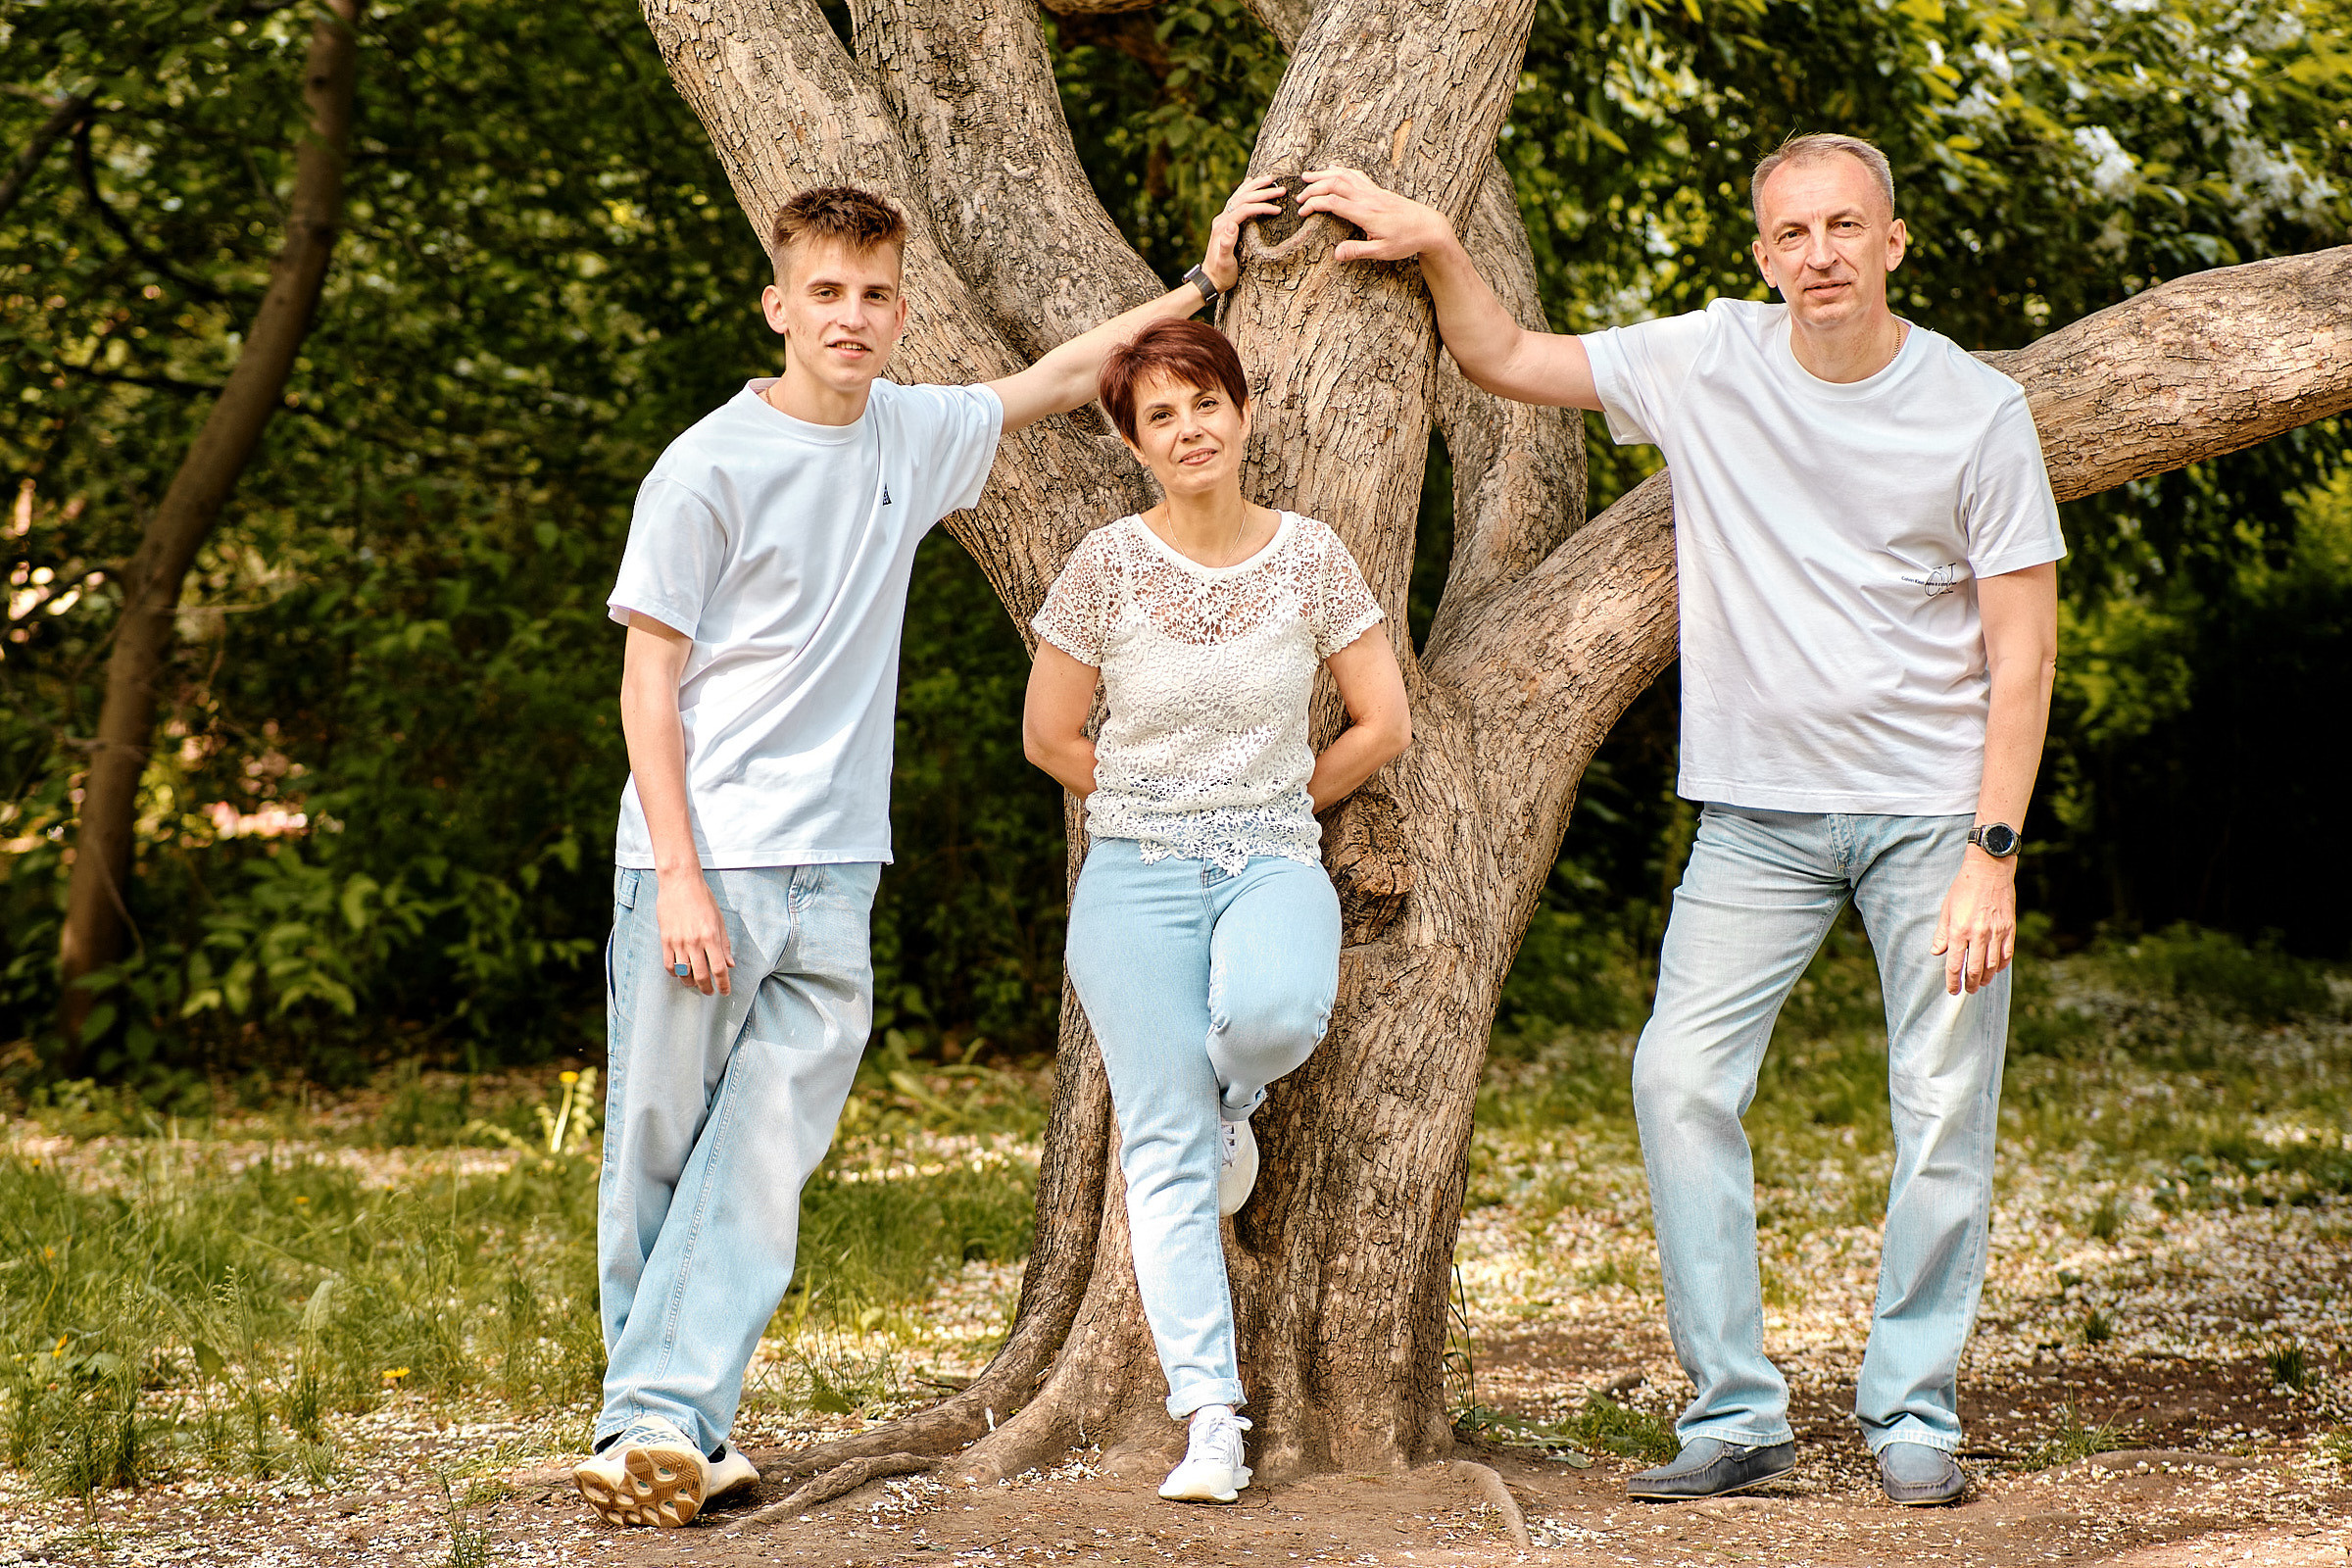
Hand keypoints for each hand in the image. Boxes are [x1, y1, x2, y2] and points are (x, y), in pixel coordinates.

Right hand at [656, 867, 734, 995]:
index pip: (719, 969)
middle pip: (701, 976)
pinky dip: (675, 973)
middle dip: (707, 988)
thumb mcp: (719, 919)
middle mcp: (694, 942)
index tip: (724, 992)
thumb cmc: (703, 898)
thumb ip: (724, 944)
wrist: (680, 883)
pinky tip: (680, 973)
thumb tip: (730, 964)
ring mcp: (678, 942)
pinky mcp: (665, 939)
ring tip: (695, 983)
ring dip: (691, 983)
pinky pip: (669, 964)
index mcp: (711, 937)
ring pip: (683, 973)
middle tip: (710, 992)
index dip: (723, 984)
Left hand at [1202, 176, 1287, 292]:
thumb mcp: (1224, 262)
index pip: (1244, 209)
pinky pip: (1236, 201)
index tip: (1278, 210)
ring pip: (1240, 195)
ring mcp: (1223, 219)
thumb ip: (1226, 244)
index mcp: (1223, 227)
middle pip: (1243, 198)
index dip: (1262, 207)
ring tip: (1270, 178)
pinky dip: (1245, 189)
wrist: (1210, 279)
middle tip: (1281, 190)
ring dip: (1255, 186)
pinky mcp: (1225, 223)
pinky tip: (1250, 182)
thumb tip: (1231, 226)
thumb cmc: (1221, 274)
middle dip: (1263, 192)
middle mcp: (1222, 219)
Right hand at [1294, 167, 1451, 262]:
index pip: (1333, 203)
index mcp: (1366, 213)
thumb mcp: (1382, 252)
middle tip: (1298, 198)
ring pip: (1344, 175)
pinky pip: (1356, 175)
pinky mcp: (1378, 190)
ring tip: (1306, 176)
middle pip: (1334, 184)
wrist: (1429, 227)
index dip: (1313, 205)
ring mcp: (1373, 191)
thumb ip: (1358, 251)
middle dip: (1313, 189)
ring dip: (1323, 175)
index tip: (1301, 213)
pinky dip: (1341, 170)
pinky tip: (1332, 169)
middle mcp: (1368, 198)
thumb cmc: (1407, 241)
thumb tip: (1335, 254)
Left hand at [1931, 849, 2016, 996]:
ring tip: (1981, 983)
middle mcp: (1978, 934)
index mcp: (1959, 931)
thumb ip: (1942, 934)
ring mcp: (1996, 932)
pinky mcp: (2009, 928)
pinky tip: (1996, 969)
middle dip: (1971, 984)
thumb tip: (1936, 952)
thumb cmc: (1964, 888)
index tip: (1953, 990)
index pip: (1955, 964)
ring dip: (1987, 978)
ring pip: (1993, 965)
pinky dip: (2002, 965)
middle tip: (1968, 990)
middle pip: (1975, 969)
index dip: (1953, 981)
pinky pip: (2007, 954)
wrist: (1989, 871)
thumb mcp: (1946, 909)